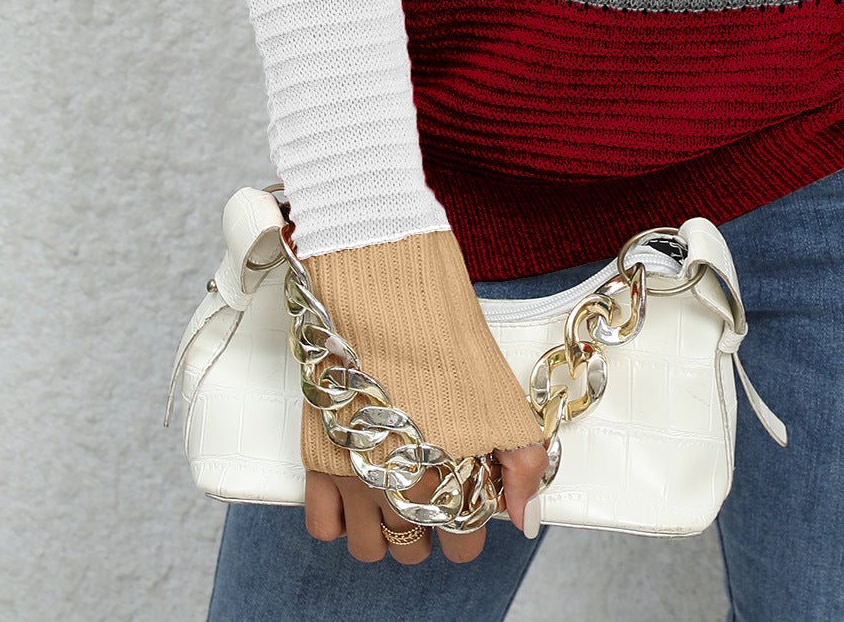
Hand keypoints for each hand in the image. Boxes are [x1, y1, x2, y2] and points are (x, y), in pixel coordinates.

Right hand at [295, 229, 551, 564]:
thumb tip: (525, 520)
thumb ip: (522, 464)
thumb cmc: (447, 340)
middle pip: (416, 547)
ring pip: (371, 547)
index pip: (463, 542)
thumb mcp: (502, 399)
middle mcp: (399, 488)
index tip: (470, 497)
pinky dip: (341, 521)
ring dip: (387, 531)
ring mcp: (355, 477)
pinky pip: (324, 527)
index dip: (471, 525)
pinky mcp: (318, 460)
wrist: (389, 296)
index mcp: (448, 476)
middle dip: (431, 529)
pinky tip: (359, 491)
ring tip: (398, 494)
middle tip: (436, 492)